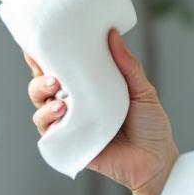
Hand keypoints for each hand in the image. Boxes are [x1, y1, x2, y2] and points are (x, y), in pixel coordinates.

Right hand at [24, 29, 178, 194]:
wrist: (157, 160)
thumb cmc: (151, 125)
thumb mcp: (142, 90)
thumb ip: (127, 65)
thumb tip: (112, 34)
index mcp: (88, 88)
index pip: (60, 69)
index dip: (43, 57)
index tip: (36, 44)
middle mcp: (75, 105)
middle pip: (42, 87)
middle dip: (39, 78)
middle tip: (53, 77)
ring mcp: (71, 126)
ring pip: (40, 110)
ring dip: (42, 101)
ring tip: (60, 101)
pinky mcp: (70, 146)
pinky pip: (49, 134)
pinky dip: (48, 123)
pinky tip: (60, 115)